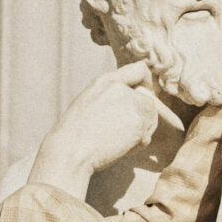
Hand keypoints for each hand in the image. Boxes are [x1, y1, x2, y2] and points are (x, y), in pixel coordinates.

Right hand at [29, 61, 183, 189]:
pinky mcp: (139, 124)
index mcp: (107, 81)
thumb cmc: (76, 133)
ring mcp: (133, 106)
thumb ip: (113, 94)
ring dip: (140, 132)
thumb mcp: (90, 100)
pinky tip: (117, 147)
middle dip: (141, 117)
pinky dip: (136, 145)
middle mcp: (122, 89)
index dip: (146, 85)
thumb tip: (139, 96)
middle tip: (120, 131)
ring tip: (116, 139)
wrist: (71, 151)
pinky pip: (146, 137)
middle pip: (149, 101)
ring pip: (150, 119)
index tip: (143, 98)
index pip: (140, 70)